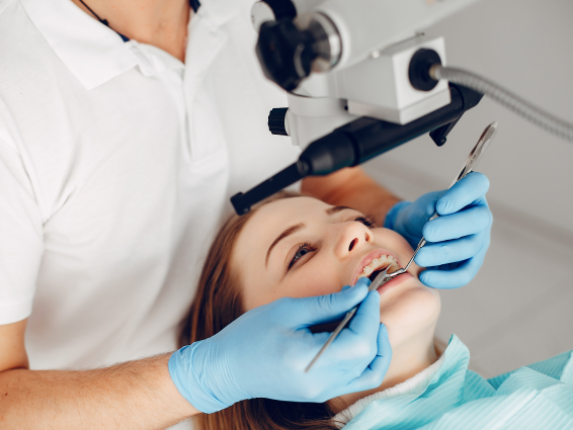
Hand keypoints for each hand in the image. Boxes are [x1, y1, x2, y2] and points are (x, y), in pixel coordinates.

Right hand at [168, 278, 391, 412]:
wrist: (226, 368)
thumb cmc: (249, 336)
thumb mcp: (288, 310)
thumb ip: (329, 303)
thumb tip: (360, 293)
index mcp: (309, 361)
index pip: (359, 342)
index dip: (370, 313)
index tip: (368, 290)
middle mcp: (321, 383)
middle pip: (367, 355)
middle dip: (373, 321)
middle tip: (364, 297)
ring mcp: (323, 391)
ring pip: (370, 370)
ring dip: (375, 341)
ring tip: (364, 316)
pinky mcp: (323, 391)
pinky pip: (359, 378)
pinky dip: (368, 357)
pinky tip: (359, 335)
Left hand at [384, 172, 491, 288]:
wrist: (412, 235)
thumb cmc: (422, 216)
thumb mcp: (422, 206)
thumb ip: (429, 208)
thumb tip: (435, 215)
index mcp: (471, 195)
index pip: (477, 184)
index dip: (463, 194)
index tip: (441, 205)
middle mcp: (480, 217)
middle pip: (477, 220)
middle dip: (451, 227)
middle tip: (427, 232)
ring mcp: (479, 242)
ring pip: (468, 248)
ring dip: (442, 253)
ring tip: (419, 256)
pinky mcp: (470, 264)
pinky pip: (463, 274)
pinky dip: (444, 278)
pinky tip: (424, 276)